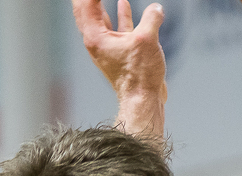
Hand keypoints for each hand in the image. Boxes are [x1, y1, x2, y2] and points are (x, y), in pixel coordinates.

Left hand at [73, 0, 166, 127]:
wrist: (143, 100)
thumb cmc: (140, 75)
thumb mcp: (147, 40)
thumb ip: (152, 18)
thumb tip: (156, 9)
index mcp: (95, 37)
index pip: (88, 4)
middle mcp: (97, 41)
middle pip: (85, 10)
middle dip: (88, 0)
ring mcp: (107, 47)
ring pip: (99, 17)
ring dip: (100, 2)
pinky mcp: (120, 52)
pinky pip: (116, 26)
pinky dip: (119, 13)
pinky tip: (123, 2)